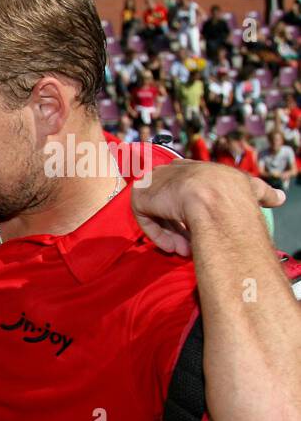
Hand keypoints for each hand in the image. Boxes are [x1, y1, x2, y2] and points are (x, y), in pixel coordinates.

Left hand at [132, 161, 283, 256]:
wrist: (213, 195)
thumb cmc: (234, 192)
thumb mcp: (250, 188)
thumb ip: (261, 192)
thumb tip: (280, 198)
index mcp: (194, 170)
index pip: (186, 191)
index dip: (194, 213)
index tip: (203, 230)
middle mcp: (172, 174)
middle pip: (171, 207)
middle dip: (182, 229)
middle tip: (191, 247)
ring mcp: (154, 184)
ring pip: (160, 216)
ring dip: (173, 236)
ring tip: (185, 251)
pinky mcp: (141, 196)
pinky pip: (146, 220)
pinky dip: (159, 236)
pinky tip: (175, 245)